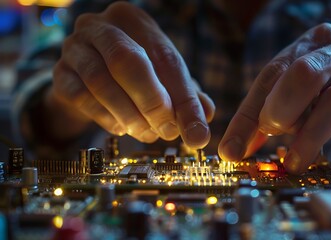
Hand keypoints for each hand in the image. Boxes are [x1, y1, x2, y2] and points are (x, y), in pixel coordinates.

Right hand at [52, 2, 213, 147]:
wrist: (88, 78)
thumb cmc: (135, 75)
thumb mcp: (165, 80)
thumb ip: (186, 98)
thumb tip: (203, 123)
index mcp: (134, 20)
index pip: (165, 57)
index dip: (183, 97)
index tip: (195, 129)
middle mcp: (100, 26)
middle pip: (127, 60)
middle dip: (152, 102)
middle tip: (168, 131)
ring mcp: (74, 48)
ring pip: (100, 80)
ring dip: (129, 114)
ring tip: (148, 134)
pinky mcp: (60, 74)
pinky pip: (81, 97)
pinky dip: (105, 117)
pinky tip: (122, 127)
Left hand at [219, 23, 330, 172]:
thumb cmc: (329, 98)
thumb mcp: (292, 100)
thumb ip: (259, 120)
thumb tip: (231, 152)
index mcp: (317, 41)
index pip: (274, 72)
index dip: (249, 112)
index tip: (234, 149)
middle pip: (306, 74)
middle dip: (281, 110)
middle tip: (271, 133)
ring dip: (309, 135)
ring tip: (296, 160)